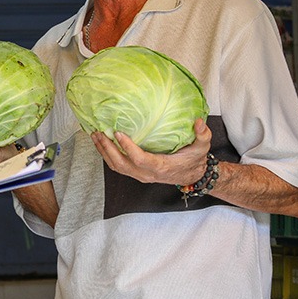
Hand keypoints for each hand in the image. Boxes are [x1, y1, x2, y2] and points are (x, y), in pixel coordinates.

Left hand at [91, 119, 211, 185]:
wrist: (191, 176)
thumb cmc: (194, 160)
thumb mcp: (202, 147)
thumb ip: (202, 135)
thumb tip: (199, 122)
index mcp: (161, 167)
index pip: (140, 159)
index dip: (128, 148)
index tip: (118, 133)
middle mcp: (147, 174)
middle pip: (122, 164)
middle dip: (108, 148)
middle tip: (98, 132)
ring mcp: (140, 175)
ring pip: (116, 166)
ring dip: (103, 151)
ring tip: (94, 135)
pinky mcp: (135, 173)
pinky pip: (117, 166)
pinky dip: (107, 155)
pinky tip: (101, 142)